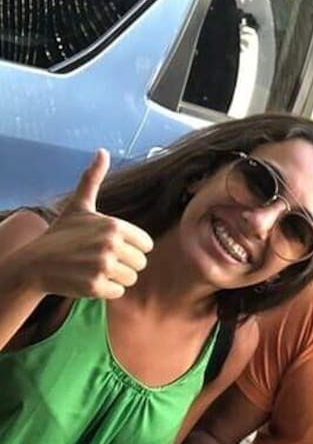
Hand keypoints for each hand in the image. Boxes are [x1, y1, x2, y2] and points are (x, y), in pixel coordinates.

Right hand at [19, 149, 153, 298]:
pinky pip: (118, 292)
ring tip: (93, 269)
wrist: (34, 264)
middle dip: (123, 264)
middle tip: (98, 260)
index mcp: (114, 225)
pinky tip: (87, 281)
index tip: (110, 246)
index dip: (131, 248)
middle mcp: (111, 244)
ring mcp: (103, 266)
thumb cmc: (61, 235)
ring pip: (131, 279)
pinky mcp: (95, 286)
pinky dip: (105, 290)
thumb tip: (102, 151)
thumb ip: (93, 179)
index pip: (146, 245)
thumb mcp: (79, 206)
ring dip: (115, 278)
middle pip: (140, 264)